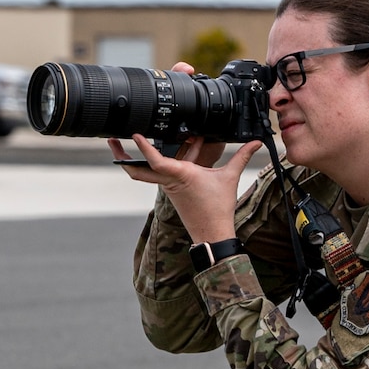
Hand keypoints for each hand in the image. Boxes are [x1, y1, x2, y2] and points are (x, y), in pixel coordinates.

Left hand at [112, 133, 261, 243]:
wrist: (212, 233)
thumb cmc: (218, 208)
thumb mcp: (230, 177)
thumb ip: (242, 156)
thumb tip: (256, 142)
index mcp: (180, 176)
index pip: (156, 161)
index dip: (144, 148)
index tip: (135, 135)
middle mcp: (169, 181)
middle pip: (136, 170)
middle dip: (121, 155)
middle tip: (112, 140)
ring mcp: (167, 186)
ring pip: (144, 171)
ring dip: (133, 157)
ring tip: (125, 141)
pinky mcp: (170, 190)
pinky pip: (159, 172)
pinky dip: (158, 158)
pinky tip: (169, 146)